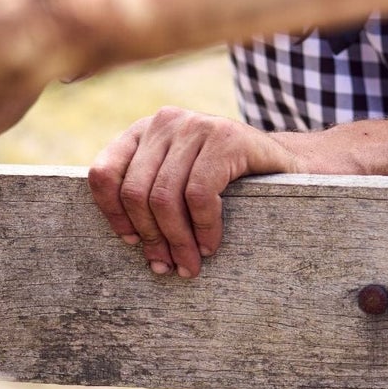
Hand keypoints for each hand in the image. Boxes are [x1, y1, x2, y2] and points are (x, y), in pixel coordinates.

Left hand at [89, 108, 297, 278]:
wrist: (282, 165)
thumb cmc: (224, 182)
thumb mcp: (177, 178)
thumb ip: (148, 192)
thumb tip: (127, 240)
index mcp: (143, 131)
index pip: (104, 173)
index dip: (113, 214)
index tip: (132, 243)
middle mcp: (165, 122)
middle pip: (136, 192)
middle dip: (151, 238)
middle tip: (167, 266)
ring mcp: (196, 125)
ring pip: (165, 197)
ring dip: (177, 242)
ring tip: (189, 265)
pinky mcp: (226, 137)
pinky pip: (199, 195)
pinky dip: (203, 228)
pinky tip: (210, 245)